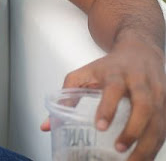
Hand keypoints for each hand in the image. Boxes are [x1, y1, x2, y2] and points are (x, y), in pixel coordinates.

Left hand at [41, 34, 165, 159]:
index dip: (107, 107)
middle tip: (119, 148)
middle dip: (133, 129)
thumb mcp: (84, 74)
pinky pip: (165, 127)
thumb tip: (46, 125)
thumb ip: (66, 97)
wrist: (139, 50)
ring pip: (159, 119)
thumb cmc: (109, 67)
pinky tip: (145, 158)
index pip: (113, 89)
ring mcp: (157, 93)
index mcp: (116, 73)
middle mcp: (140, 82)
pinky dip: (157, 145)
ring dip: (148, 144)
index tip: (99, 126)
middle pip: (143, 105)